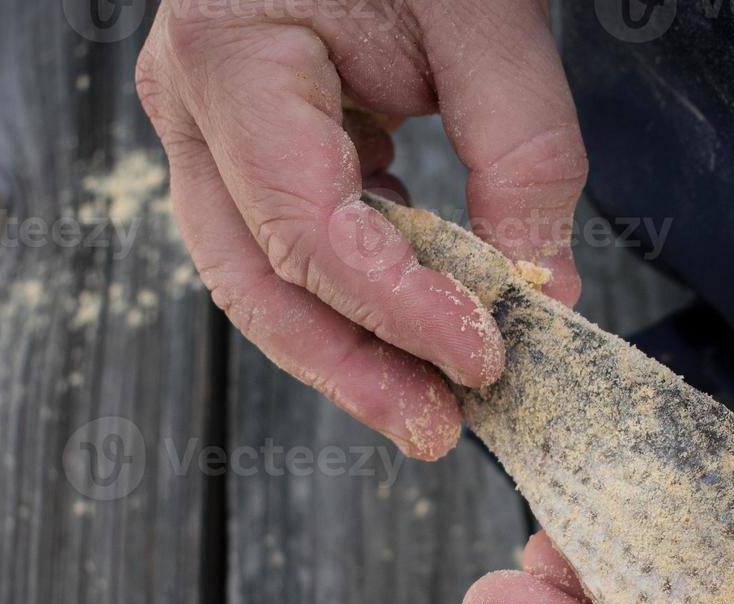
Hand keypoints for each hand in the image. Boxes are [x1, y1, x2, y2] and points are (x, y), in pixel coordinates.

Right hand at [135, 0, 586, 459]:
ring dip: (345, 351)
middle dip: (352, 368)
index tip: (484, 355)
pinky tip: (413, 324)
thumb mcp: (486, 12)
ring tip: (427, 408)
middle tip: (437, 431)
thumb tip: (539, 289)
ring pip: (258, 278)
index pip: (307, 227)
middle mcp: (194, 102)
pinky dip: (351, 291)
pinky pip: (286, 241)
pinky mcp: (246, 140)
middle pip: (258, 280)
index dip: (398, 309)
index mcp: (232, 55)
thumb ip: (521, 151)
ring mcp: (208, 126)